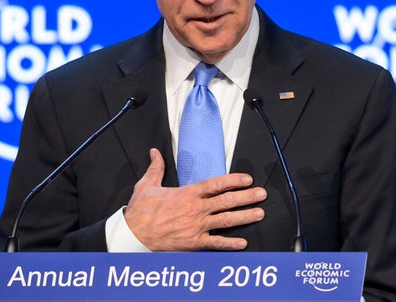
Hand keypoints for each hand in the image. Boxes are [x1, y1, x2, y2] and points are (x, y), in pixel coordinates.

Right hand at [124, 148, 266, 250]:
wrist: (134, 235)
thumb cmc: (140, 211)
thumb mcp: (147, 184)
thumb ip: (156, 167)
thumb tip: (155, 152)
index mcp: (187, 194)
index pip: (216, 184)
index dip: (234, 180)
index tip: (247, 179)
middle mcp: (195, 209)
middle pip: (227, 201)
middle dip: (246, 197)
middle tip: (261, 194)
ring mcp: (196, 226)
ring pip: (226, 220)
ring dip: (245, 216)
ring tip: (259, 213)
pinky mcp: (193, 242)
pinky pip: (216, 243)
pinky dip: (230, 244)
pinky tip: (242, 243)